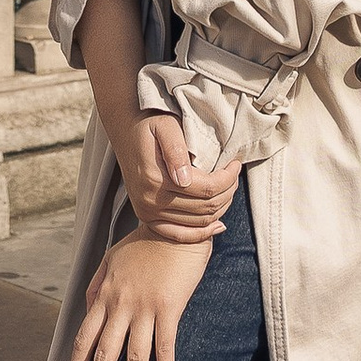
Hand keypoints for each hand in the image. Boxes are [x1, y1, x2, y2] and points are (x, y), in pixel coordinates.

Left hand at [71, 232, 213, 360]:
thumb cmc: (145, 242)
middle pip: (103, 357)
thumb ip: (96, 286)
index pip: (83, 341)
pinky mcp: (169, 307)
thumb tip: (87, 307)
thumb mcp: (111, 260)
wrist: (174, 224)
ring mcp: (144, 307)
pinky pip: (164, 345)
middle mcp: (119, 306)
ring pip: (133, 358)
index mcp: (104, 297)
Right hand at [111, 107, 235, 244]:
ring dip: (220, 208)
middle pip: (205, 208)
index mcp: (154, 178)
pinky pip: (178, 235)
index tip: (235, 164)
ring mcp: (147, 212)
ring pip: (198, 222)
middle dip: (228, 191)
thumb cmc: (148, 125)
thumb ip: (175, 150)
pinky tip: (217, 226)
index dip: (228, 178)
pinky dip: (200, 234)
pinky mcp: (147, 218)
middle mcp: (149, 201)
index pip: (206, 189)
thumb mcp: (164, 126)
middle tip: (234, 174)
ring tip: (228, 188)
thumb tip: (185, 179)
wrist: (125, 131)